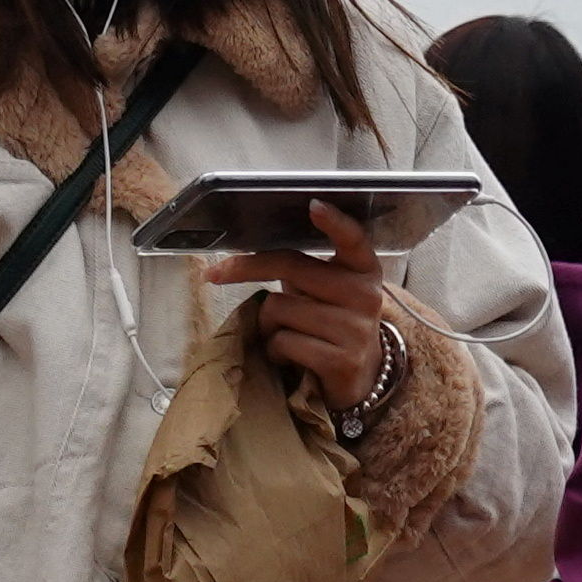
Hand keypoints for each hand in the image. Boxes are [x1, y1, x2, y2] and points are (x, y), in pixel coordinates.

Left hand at [203, 203, 394, 407]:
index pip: (353, 239)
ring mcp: (357, 329)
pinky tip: (289, 356)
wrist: (359, 377)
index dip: (335, 222)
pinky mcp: (342, 361)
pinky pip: (282, 342)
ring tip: (285, 333)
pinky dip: (274, 349)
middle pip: (290, 266)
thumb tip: (238, 258)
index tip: (314, 205)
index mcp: (363, 269)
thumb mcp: (321, 290)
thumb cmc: (328, 322)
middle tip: (216, 274)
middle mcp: (366, 295)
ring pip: (278, 307)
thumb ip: (298, 267)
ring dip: (266, 323)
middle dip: (245, 269)